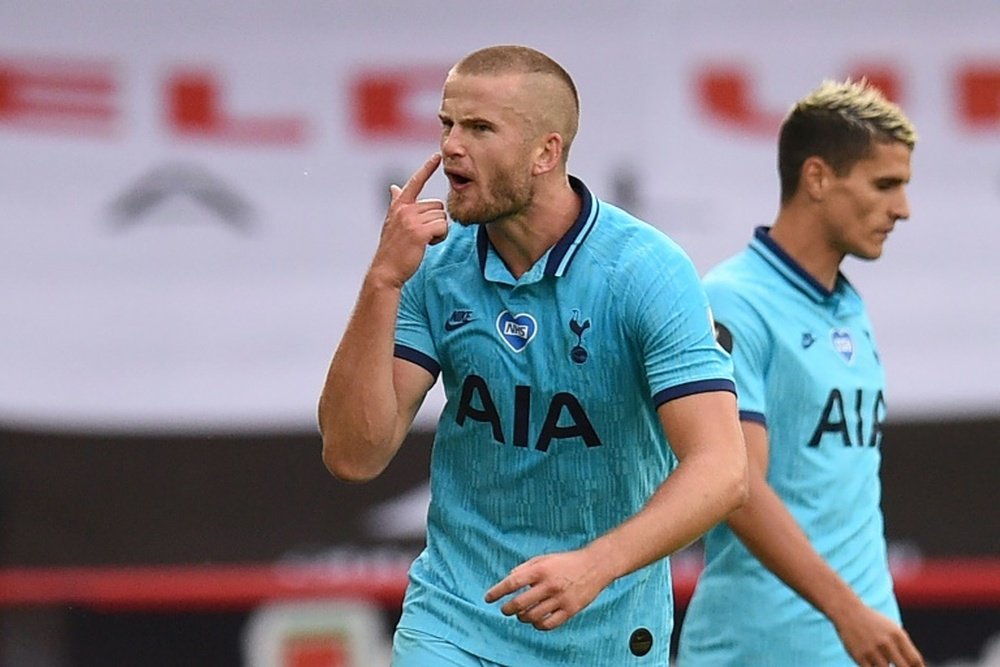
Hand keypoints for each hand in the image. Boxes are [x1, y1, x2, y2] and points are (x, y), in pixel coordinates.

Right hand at [370, 153, 446, 287]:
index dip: (427, 167)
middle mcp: (404, 209)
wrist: (386, 271)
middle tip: (422, 236)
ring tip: (423, 241)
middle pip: (438, 206)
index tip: (438, 155)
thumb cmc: (392, 248)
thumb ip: (396, 203)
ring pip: (442, 218)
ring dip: (439, 231)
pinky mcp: (419, 232)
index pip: (415, 182)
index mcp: (399, 205)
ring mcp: (411, 220)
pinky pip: (443, 227)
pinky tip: (427, 245)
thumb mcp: (392, 222)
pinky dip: (440, 238)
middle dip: (436, 221)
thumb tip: (394, 187)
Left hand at [484, 548, 613, 630]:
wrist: (595, 566)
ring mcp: (560, 599)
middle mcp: (549, 585)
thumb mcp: (544, 558)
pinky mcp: (570, 610)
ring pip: (532, 616)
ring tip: (521, 614)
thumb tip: (508, 579)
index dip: (497, 592)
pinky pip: (548, 624)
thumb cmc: (566, 561)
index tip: (488, 598)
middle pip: (519, 603)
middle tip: (504, 610)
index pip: (512, 583)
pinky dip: (538, 625)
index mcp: (540, 570)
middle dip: (507, 609)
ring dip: (522, 617)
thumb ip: (525, 568)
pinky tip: (536, 621)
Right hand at [834, 603, 924, 666]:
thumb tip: (915, 666)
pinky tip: (874, 663)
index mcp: (898, 635)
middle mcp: (886, 643)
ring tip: (882, 661)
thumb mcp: (893, 630)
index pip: (915, 660)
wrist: (848, 611)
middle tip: (898, 665)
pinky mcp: (859, 656)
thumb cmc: (874, 622)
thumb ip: (905, 647)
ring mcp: (872, 650)